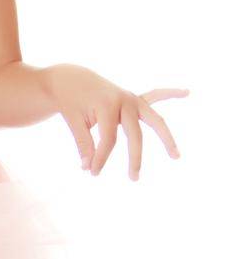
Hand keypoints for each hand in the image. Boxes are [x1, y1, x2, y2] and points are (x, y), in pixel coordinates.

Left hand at [47, 65, 187, 179]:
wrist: (72, 79)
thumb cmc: (71, 101)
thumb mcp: (73, 121)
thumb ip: (83, 143)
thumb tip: (88, 167)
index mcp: (107, 106)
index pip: (109, 139)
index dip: (101, 158)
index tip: (92, 173)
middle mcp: (124, 101)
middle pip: (135, 135)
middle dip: (135, 158)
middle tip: (134, 179)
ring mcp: (132, 99)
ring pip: (154, 119)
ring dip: (166, 137)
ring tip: (176, 156)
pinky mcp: (134, 98)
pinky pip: (155, 95)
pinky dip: (170, 93)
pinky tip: (186, 92)